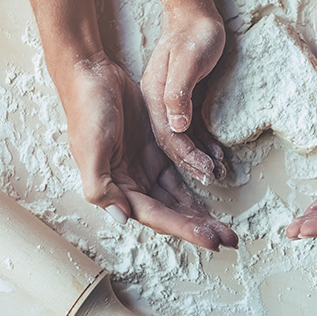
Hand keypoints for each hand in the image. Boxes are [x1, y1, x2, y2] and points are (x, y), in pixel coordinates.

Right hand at [63, 54, 237, 249]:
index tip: (211, 240)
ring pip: (177, 198)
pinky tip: (213, 193)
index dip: (184, 229)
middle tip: (229, 238)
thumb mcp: (90, 149)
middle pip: (171, 213)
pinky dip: (195, 185)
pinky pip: (179, 174)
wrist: (91, 75)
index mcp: (116, 188)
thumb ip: (100, 186)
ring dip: (199, 212)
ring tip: (225, 226)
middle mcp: (131, 184)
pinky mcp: (155, 150)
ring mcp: (144, 167)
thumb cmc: (87, 110)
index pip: (157, 216)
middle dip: (199, 227)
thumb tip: (122, 218)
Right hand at [140, 10, 227, 183]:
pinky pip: (192, 129)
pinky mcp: (184, 101)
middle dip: (191, 167)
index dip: (185, 157)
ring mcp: (170, 104)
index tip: (204, 174)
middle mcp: (159, 105)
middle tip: (212, 182)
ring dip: (198, 158)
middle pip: (172, 143)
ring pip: (183, 141)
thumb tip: (178, 126)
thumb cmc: (192, 34)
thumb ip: (178, 93)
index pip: (168, 137)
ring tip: (217, 173)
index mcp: (154, 98)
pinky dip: (203, 144)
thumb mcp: (186, 61)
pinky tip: (215, 155)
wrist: (193, 13)